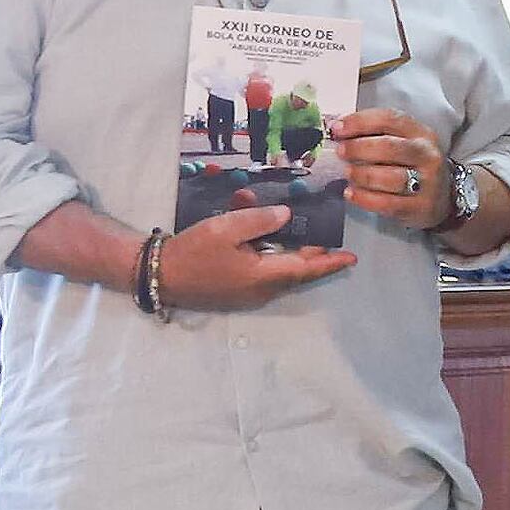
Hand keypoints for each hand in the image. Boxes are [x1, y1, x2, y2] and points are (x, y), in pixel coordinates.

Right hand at [155, 205, 350, 308]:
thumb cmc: (192, 251)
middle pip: (297, 270)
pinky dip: (271, 255)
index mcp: (264, 276)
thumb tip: (288, 216)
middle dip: (314, 255)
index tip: (352, 257)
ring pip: (280, 270)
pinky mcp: (237, 289)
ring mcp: (249, 292)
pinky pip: (263, 272)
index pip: (307, 268)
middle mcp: (262, 289)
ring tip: (303, 235)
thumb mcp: (225, 229)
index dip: (331, 262)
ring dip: (291, 252)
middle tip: (329, 238)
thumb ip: (259, 221)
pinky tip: (267, 237)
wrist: (157, 275)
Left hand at [330, 105, 451, 234]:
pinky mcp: (420, 207)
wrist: (442, 197)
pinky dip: (364, 198)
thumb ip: (373, 133)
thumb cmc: (411, 165)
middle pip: (390, 147)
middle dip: (358, 148)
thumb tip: (336, 128)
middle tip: (340, 152)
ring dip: (361, 175)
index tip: (337, 129)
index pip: (390, 119)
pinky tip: (351, 193)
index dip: (360, 122)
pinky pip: (388, 203)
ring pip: (390, 177)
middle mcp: (427, 155)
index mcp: (420, 133)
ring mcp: (427, 182)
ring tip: (348, 174)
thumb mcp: (402, 142)